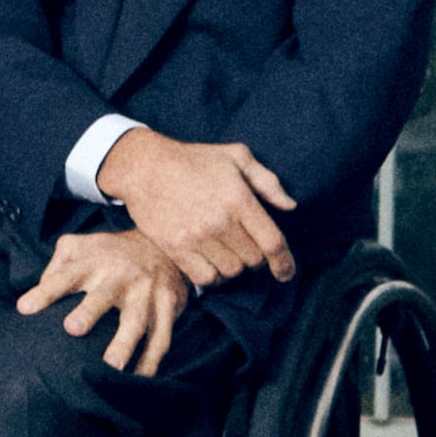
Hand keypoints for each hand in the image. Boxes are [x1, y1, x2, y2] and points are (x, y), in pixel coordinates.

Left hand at [17, 224, 193, 375]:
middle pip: (104, 295)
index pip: (65, 276)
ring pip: (137, 321)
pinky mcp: (168, 307)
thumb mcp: (83, 245)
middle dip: (90, 311)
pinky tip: (138, 379)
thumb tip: (37, 290)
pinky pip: (161, 338)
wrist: (166, 244)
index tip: (24, 308)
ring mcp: (147, 292)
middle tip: (72, 329)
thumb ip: (58, 264)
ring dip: (124, 343)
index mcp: (96, 261)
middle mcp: (122, 275)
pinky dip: (151, 361)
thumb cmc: (113, 251)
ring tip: (112, 367)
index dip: (45, 291)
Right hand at [92, 130, 299, 287]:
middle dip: (255, 257)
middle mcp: (220, 222)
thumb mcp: (237, 157)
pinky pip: (206, 279)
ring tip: (227, 250)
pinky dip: (214, 275)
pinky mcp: (176, 249)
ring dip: (234, 266)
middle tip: (245, 244)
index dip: (285, 263)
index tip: (286, 273)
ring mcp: (197, 238)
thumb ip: (268, 182)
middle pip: (253, 261)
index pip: (272, 242)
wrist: (145, 167)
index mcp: (239, 199)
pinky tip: (211, 261)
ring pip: (232, 272)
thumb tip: (290, 206)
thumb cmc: (194, 160)